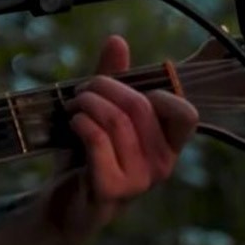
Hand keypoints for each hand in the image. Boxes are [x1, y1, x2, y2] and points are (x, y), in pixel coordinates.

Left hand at [44, 34, 198, 244]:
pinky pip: (99, 139)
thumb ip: (111, 78)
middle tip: (81, 91)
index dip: (155, 92)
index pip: (185, 112)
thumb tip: (117, 40)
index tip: (123, 90)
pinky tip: (72, 123)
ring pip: (116, 120)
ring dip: (86, 103)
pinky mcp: (112, 189)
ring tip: (72, 106)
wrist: (60, 203)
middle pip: (140, 106)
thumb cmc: (86, 156)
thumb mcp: (99, 113)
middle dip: (103, 86)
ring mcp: (140, 180)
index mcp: (167, 145)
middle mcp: (162, 164)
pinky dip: (81, 122)